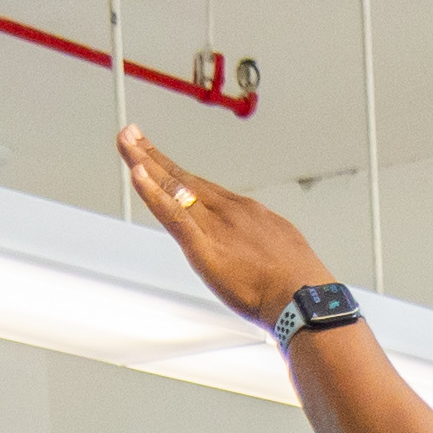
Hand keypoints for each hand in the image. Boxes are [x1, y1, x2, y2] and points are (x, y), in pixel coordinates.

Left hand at [120, 126, 336, 324]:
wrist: (305, 297)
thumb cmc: (300, 285)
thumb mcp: (284, 252)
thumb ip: (263, 246)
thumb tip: (260, 250)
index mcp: (247, 214)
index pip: (203, 188)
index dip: (179, 173)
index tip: (162, 161)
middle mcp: (228, 212)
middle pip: (183, 178)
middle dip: (155, 156)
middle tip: (132, 135)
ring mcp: (214, 226)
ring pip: (173, 187)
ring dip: (146, 162)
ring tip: (127, 141)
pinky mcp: (202, 246)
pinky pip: (171, 213)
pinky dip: (151, 192)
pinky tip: (136, 173)